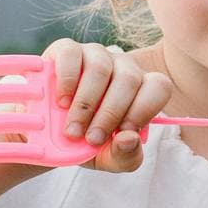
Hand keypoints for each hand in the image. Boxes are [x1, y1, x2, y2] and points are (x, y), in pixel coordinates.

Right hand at [42, 38, 170, 173]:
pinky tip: (61, 102)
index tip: (122, 133)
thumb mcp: (109, 158)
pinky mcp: (68, 49)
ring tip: (72, 129)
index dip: (143, 109)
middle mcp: (124, 66)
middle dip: (109, 114)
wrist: (48, 134)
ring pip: (101, 69)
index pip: (159, 87)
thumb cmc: (87, 141)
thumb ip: (126, 155)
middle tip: (90, 138)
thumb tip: (129, 138)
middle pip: (129, 80)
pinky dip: (66, 80)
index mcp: (143, 88)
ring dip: (85, 104)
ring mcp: (97, 54)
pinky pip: (72, 55)